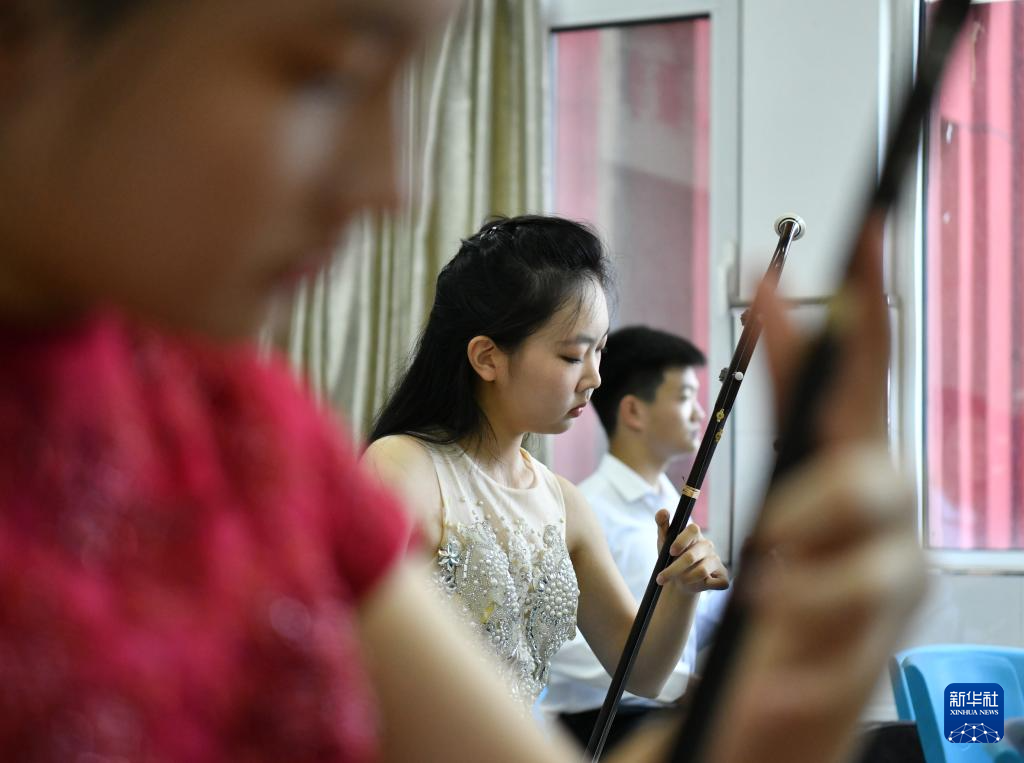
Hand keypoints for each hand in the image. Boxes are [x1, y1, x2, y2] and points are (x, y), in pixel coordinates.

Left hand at [653, 514, 728, 592]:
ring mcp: (717, 560)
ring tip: (679, 581)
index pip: (693, 530)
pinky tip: (700, 585)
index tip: (670, 552)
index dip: (681, 541)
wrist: (678, 582)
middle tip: (660, 578)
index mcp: (695, 534)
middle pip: (692, 556)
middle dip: (673, 569)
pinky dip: (705, 586)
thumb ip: (662, 525)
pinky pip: (717, 583)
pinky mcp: (724, 576)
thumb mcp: (664, 541)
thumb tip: (663, 511)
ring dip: (686, 579)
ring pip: (702, 571)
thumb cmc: (671, 558)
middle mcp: (707, 546)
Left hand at [704, 214, 926, 762]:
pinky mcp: (877, 656)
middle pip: (878, 475)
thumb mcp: (766, 500)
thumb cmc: (773, 597)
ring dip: (814, 591)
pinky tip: (774, 685)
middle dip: (826, 504)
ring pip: (881, 568)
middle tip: (768, 545)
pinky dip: (808, 670)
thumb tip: (752, 317)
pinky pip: (854, 657)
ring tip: (767, 612)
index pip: (856, 378)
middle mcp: (877, 519)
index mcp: (840, 470)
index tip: (867, 230)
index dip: (865, 306)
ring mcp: (887, 585)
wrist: (770, 707)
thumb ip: (766, 423)